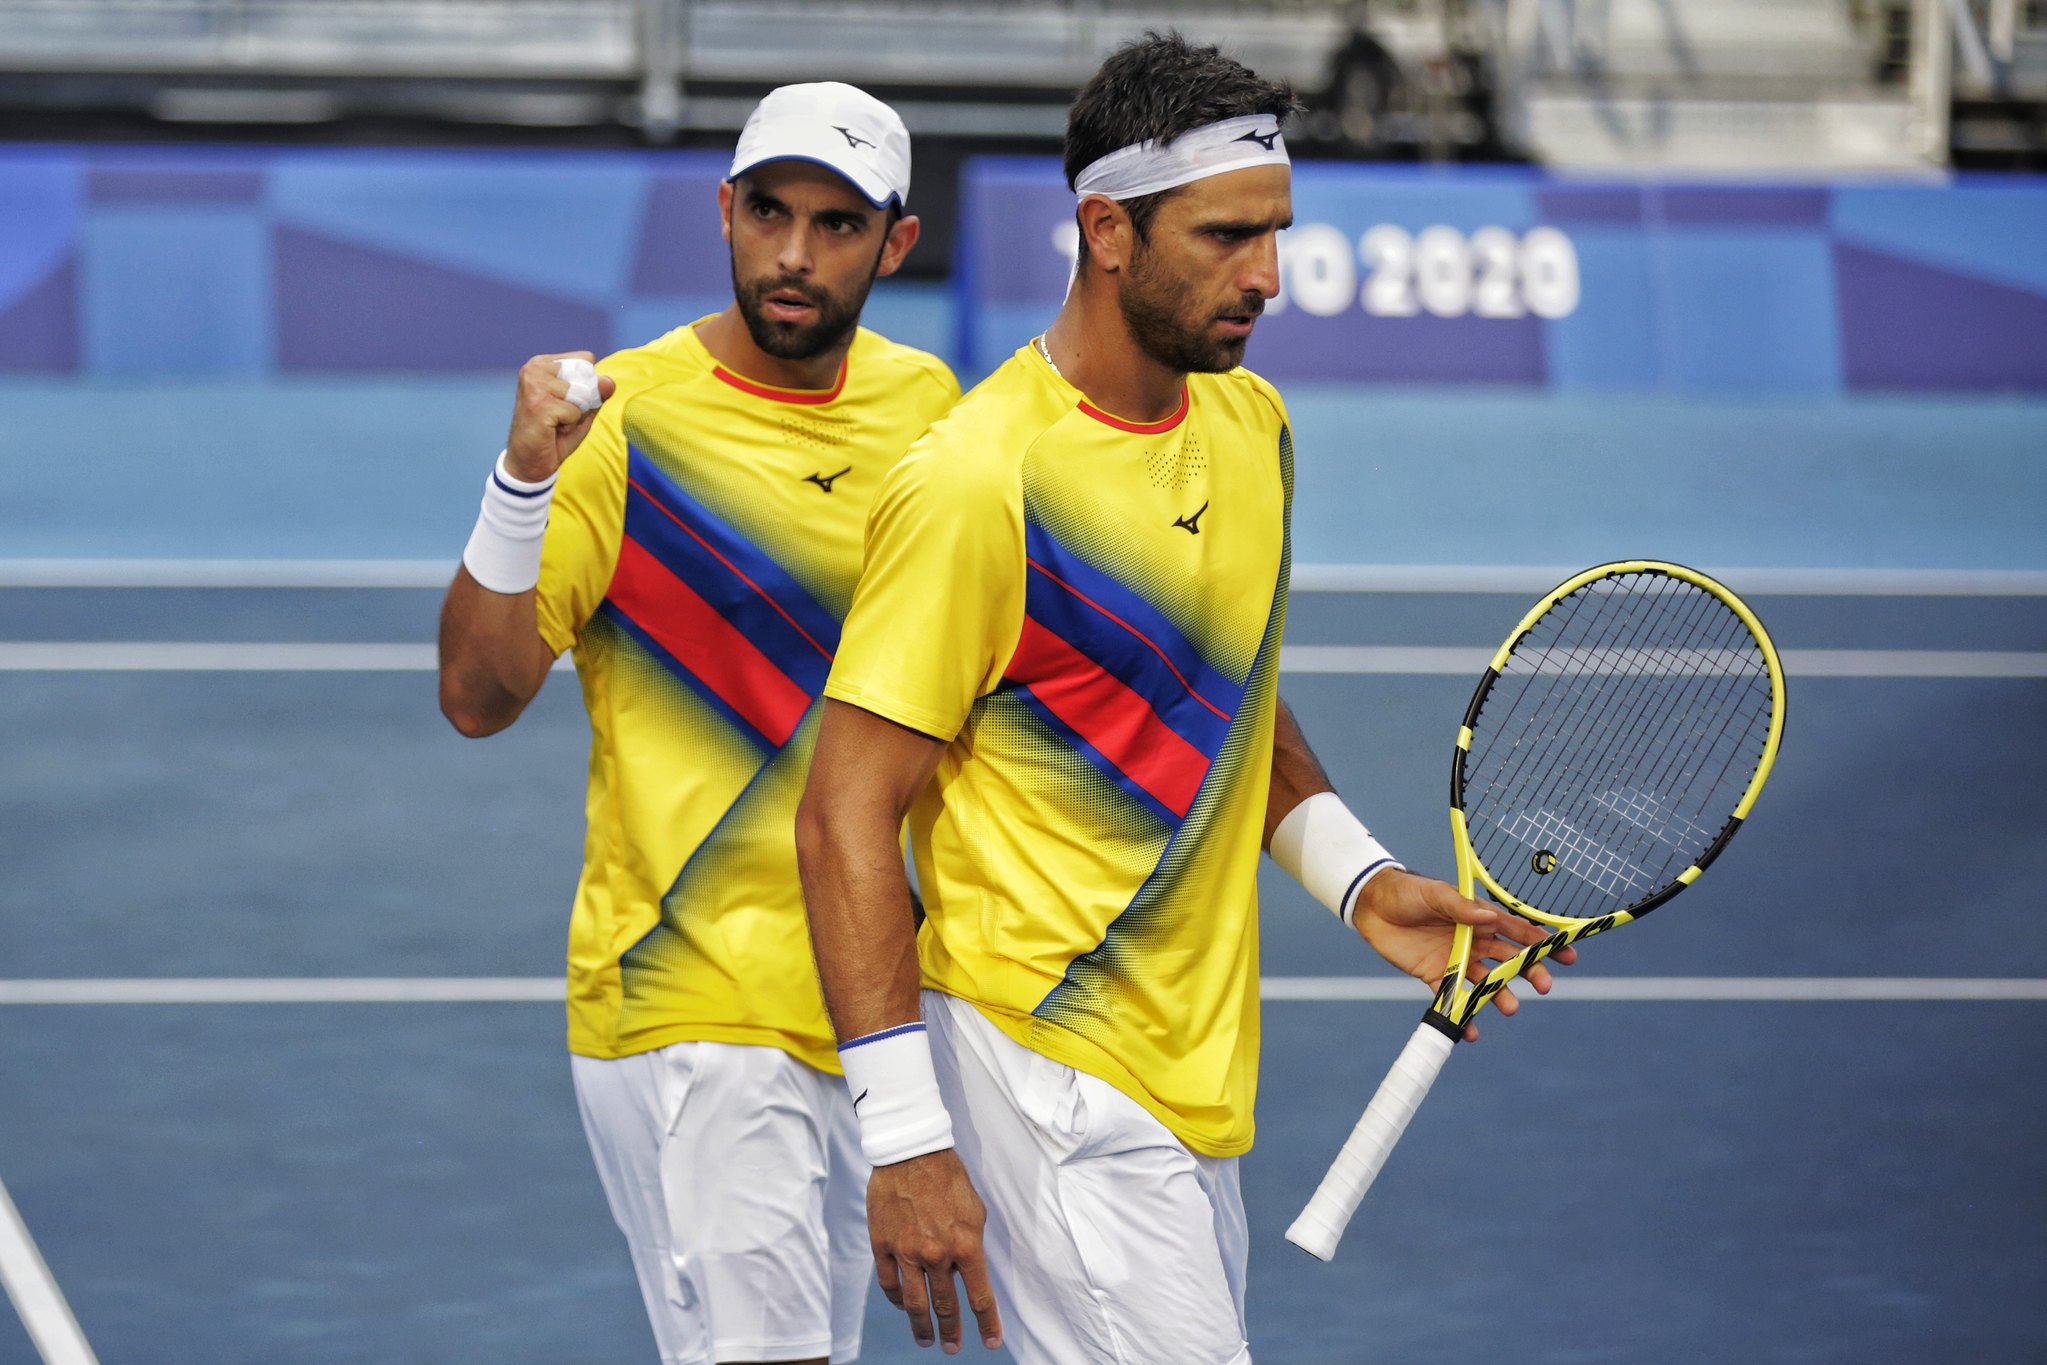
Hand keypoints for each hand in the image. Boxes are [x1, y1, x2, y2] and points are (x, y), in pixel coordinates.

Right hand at [502, 351, 615, 482]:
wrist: (529, 462)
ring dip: (576, 415)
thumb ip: (598, 393)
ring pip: (582, 395)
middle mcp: (534, 369)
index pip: (586, 360)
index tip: (567, 401)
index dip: (588, 385)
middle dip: (583, 401)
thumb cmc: (555, 433)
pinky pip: (575, 412)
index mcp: (543, 363)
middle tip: (561, 416)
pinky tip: (552, 430)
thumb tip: (609, 382)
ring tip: (556, 423)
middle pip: (586, 376)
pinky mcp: (538, 405)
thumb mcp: (583, 409)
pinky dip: (569, 426)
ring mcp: (534, 385)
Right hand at [866, 1149, 1002, 1353]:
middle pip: (946, 1306)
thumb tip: (967, 1271)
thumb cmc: (948, 1177)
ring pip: (914, 1304)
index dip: (988, 1324)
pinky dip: (897, 1300)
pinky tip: (903, 1306)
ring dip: (922, 1327)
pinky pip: (889, 1284)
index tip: (990, 1342)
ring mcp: (907, 1252)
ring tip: (926, 1340)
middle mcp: (937, 1255)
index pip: (980, 1296)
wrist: (911, 1152)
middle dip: (951, 1332)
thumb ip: (972, 1244)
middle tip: (953, 1347)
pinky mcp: (883, 1245)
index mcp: (966, 1245)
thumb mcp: (975, 1210)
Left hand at [1351, 869, 1575, 1039]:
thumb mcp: (1435, 894)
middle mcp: (1473, 941)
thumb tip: (1488, 917)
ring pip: (1486, 982)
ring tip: (1511, 1008)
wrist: (1372, 906)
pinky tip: (1471, 1031)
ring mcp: (1456, 959)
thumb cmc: (1408, 892)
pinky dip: (1463, 1015)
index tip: (1567, 955)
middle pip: (1509, 960)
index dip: (1542, 943)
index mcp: (1478, 918)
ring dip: (1500, 996)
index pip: (1517, 931)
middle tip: (1544, 986)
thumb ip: (1460, 907)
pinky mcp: (1435, 976)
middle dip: (1529, 972)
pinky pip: (1453, 998)